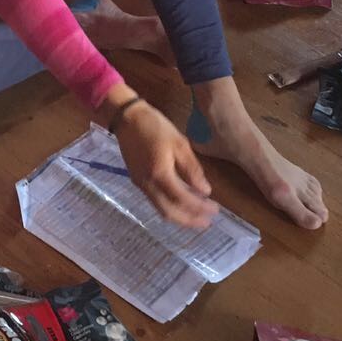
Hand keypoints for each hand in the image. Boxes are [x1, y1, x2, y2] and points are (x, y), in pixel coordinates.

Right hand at [101, 87, 218, 228]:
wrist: (126, 118)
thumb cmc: (155, 127)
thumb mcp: (179, 144)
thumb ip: (192, 169)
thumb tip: (205, 191)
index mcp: (161, 175)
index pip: (184, 200)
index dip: (200, 208)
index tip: (214, 210)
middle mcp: (148, 185)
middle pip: (170, 213)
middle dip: (189, 221)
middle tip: (206, 222)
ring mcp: (140, 184)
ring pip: (161, 209)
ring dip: (179, 216)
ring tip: (196, 216)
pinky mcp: (137, 181)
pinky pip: (155, 201)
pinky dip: (170, 207)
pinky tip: (180, 202)